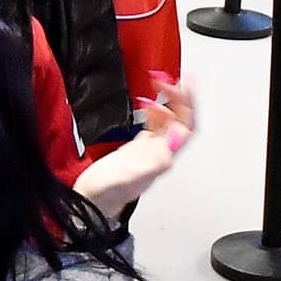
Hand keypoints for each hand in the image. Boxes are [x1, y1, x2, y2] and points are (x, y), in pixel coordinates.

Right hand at [71, 83, 193, 210]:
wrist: (91, 202)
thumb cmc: (105, 195)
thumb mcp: (126, 178)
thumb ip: (150, 164)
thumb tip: (171, 151)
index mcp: (161, 158)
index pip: (185, 128)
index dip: (189, 106)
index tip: (185, 86)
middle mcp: (159, 153)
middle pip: (180, 121)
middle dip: (179, 98)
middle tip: (172, 78)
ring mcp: (149, 150)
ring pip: (168, 120)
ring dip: (167, 101)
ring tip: (161, 83)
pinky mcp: (138, 148)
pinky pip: (154, 124)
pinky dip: (154, 109)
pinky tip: (147, 101)